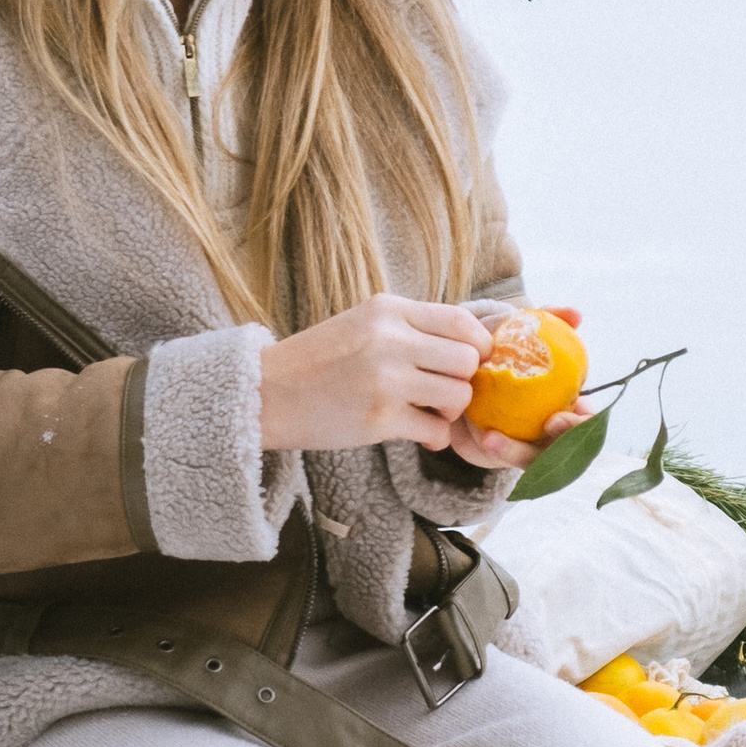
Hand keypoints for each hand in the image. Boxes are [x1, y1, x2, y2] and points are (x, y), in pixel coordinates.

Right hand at [259, 295, 491, 452]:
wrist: (266, 393)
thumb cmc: (319, 360)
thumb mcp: (363, 322)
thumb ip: (410, 327)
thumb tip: (468, 345)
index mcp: (388, 310)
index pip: (461, 321)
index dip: (479, 344)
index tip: (474, 361)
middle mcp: (390, 339)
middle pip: (467, 360)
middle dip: (465, 380)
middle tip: (445, 391)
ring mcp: (386, 379)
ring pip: (458, 396)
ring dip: (451, 410)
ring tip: (429, 412)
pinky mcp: (379, 418)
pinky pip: (436, 430)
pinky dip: (434, 436)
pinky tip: (418, 433)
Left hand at [449, 303, 585, 469]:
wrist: (478, 372)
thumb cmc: (511, 351)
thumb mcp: (525, 334)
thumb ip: (550, 320)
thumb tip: (576, 313)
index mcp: (571, 407)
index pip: (587, 423)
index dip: (580, 425)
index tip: (558, 417)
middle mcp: (556, 433)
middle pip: (568, 451)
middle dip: (561, 444)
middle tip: (546, 424)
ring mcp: (534, 447)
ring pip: (537, 462)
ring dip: (519, 454)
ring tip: (492, 439)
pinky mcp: (509, 455)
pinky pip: (512, 460)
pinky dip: (503, 452)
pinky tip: (485, 439)